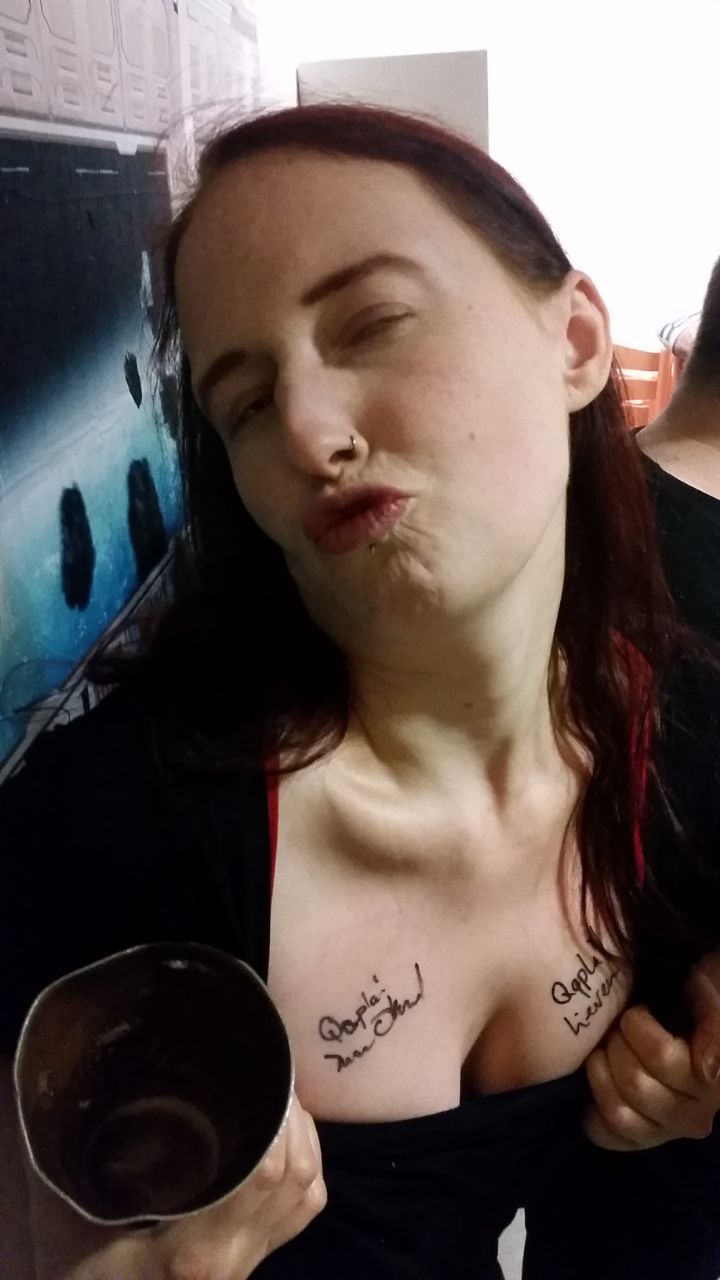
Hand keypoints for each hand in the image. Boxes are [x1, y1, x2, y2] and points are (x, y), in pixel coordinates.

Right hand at [30, 1095, 325, 1278]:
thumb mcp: (73, 1231)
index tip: (262, 1076)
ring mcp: (251, 1263)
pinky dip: (306, 1170)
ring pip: (309, 1195)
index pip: (264, 1175)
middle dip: (294, 1122)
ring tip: (281, 1103)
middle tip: (272, 1079)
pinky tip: (285, 1143)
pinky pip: (303, 1212)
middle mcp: (235, 1256)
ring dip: (304, 1143)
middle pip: (296, 1178)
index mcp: (195, 1248)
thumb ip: (88, 1176)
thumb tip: (91, 1104)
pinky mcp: (256, 1263)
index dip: (278, 1121)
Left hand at [583, 967, 719, 1151]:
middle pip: (635, 1083)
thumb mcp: (711, 987)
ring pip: (619, 1111)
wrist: (685, 1014)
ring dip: (601, 1071)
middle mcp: (697, 1116)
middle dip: (616, 1044)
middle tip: (618, 1025)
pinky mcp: (643, 1140)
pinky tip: (599, 1082)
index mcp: (714, 1081)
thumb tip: (706, 1071)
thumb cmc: (695, 996)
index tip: (640, 1010)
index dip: (636, 1026)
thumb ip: (715, 1024)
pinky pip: (608, 1135)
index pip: (660, 1057)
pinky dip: (593, 1109)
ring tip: (605, 1048)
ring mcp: (669, 1132)